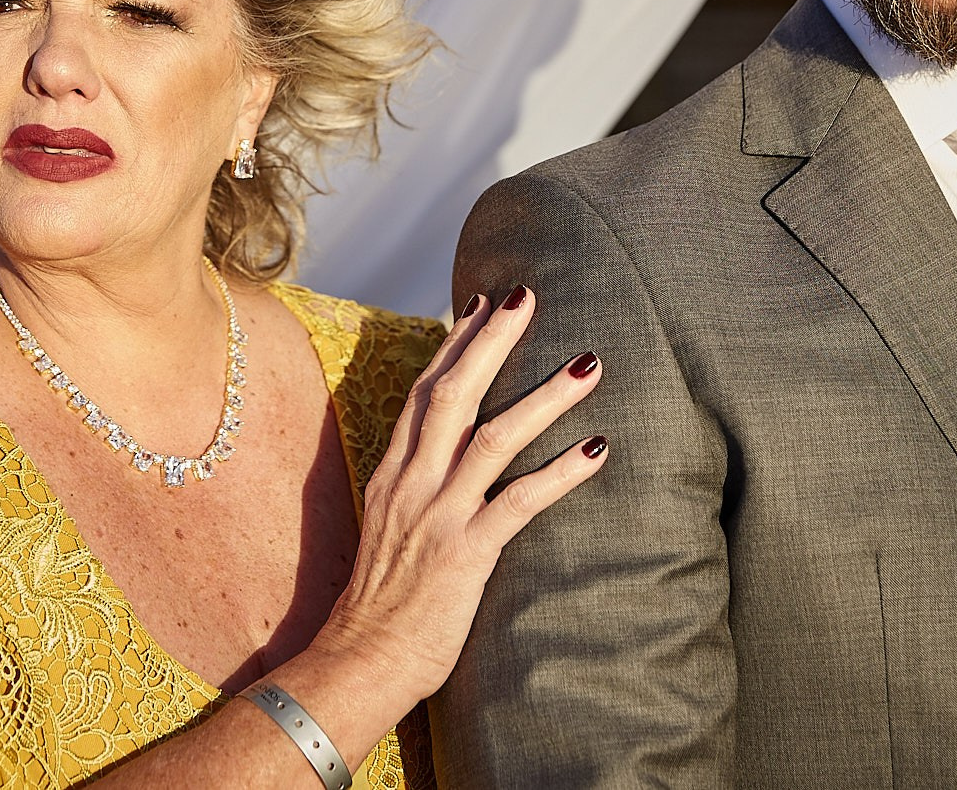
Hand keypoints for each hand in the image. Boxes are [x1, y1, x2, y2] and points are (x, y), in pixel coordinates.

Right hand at [309, 286, 605, 702]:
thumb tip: (444, 463)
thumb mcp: (389, 530)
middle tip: (529, 295)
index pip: (425, 391)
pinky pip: (519, 503)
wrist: (359, 662)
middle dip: (493, 340)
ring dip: (545, 396)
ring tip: (589, 363)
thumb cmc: (381, 606)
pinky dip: (561, 473)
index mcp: (394, 474)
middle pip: (454, 393)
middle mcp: (413, 484)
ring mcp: (438, 516)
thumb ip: (414, 490)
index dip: (455, 344)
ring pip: (493, 437)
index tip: (482, 302)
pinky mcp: (466, 554)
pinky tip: (597, 449)